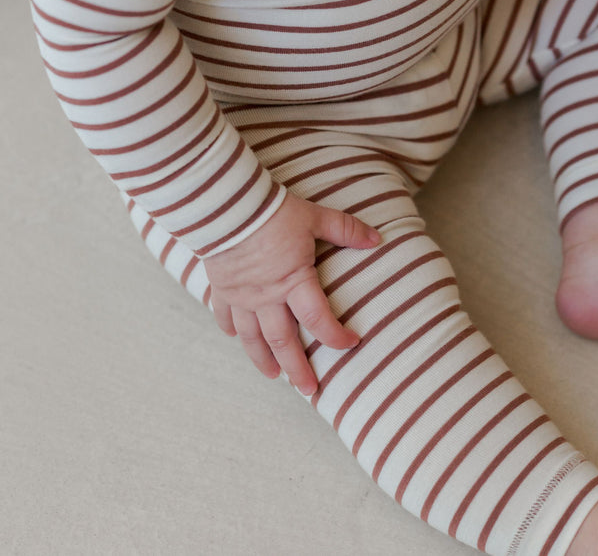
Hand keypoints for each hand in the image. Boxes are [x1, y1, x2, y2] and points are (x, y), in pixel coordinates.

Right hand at [204, 191, 380, 396]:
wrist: (225, 206)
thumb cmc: (271, 211)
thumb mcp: (313, 217)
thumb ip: (345, 229)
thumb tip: (376, 238)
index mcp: (293, 282)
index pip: (319, 320)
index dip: (336, 336)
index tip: (350, 343)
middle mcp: (267, 297)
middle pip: (283, 341)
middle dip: (297, 368)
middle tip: (308, 390)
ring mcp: (241, 296)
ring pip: (252, 337)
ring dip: (263, 359)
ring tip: (274, 376)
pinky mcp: (221, 287)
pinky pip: (225, 315)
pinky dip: (231, 329)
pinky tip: (235, 337)